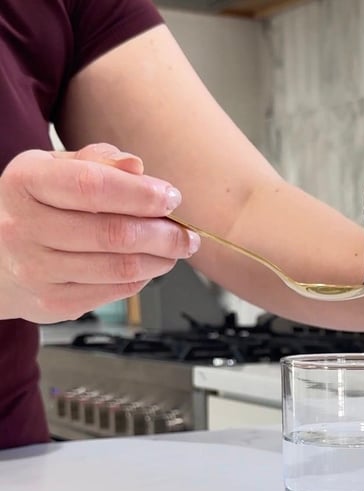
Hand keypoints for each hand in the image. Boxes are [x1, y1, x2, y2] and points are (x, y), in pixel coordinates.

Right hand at [0, 143, 199, 322]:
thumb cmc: (37, 205)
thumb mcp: (56, 169)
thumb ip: (98, 161)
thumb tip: (134, 166)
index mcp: (25, 182)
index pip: (93, 186)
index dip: (141, 194)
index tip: (171, 198)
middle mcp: (22, 227)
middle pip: (114, 233)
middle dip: (164, 234)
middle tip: (186, 233)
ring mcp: (34, 269)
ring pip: (120, 267)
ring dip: (161, 259)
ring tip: (175, 249)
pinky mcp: (51, 301)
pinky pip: (115, 290)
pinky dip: (142, 278)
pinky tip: (148, 265)